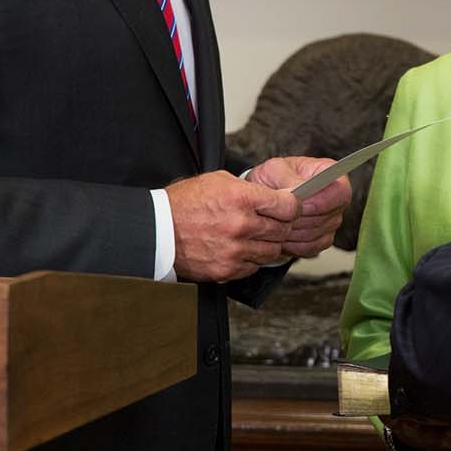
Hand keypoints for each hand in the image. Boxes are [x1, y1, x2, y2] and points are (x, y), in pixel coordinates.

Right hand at [166, 170, 297, 282]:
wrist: (158, 230)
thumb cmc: (185, 203)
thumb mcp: (218, 181)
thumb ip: (249, 189)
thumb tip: (274, 196)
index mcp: (242, 199)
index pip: (288, 206)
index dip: (292, 207)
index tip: (289, 208)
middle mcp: (241, 225)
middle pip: (283, 230)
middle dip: (280, 225)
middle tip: (271, 222)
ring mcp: (235, 250)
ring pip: (272, 252)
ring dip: (267, 244)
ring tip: (253, 236)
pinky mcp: (226, 270)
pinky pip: (253, 267)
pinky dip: (250, 259)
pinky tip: (239, 249)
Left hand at [246, 155, 351, 259]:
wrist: (264, 200)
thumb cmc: (272, 179)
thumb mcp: (274, 169)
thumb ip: (287, 177)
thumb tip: (298, 189)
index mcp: (330, 174)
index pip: (341, 192)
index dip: (322, 202)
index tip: (300, 205)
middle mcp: (336, 199)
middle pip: (328, 217)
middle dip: (300, 218)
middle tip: (279, 215)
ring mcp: (332, 221)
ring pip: (316, 235)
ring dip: (293, 232)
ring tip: (276, 224)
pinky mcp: (322, 240)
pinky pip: (310, 248)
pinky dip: (292, 245)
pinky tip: (280, 235)